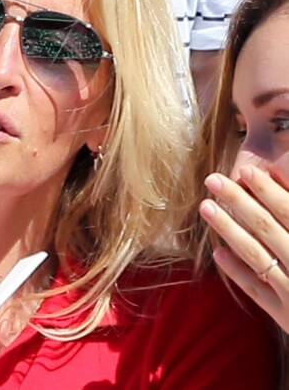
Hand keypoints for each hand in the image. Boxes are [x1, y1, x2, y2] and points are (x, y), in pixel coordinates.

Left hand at [199, 165, 288, 332]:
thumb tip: (282, 180)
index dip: (267, 190)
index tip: (243, 170)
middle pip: (266, 228)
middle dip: (237, 201)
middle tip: (212, 179)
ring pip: (256, 255)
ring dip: (228, 229)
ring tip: (206, 207)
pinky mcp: (287, 316)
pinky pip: (257, 291)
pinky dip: (237, 272)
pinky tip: (218, 253)